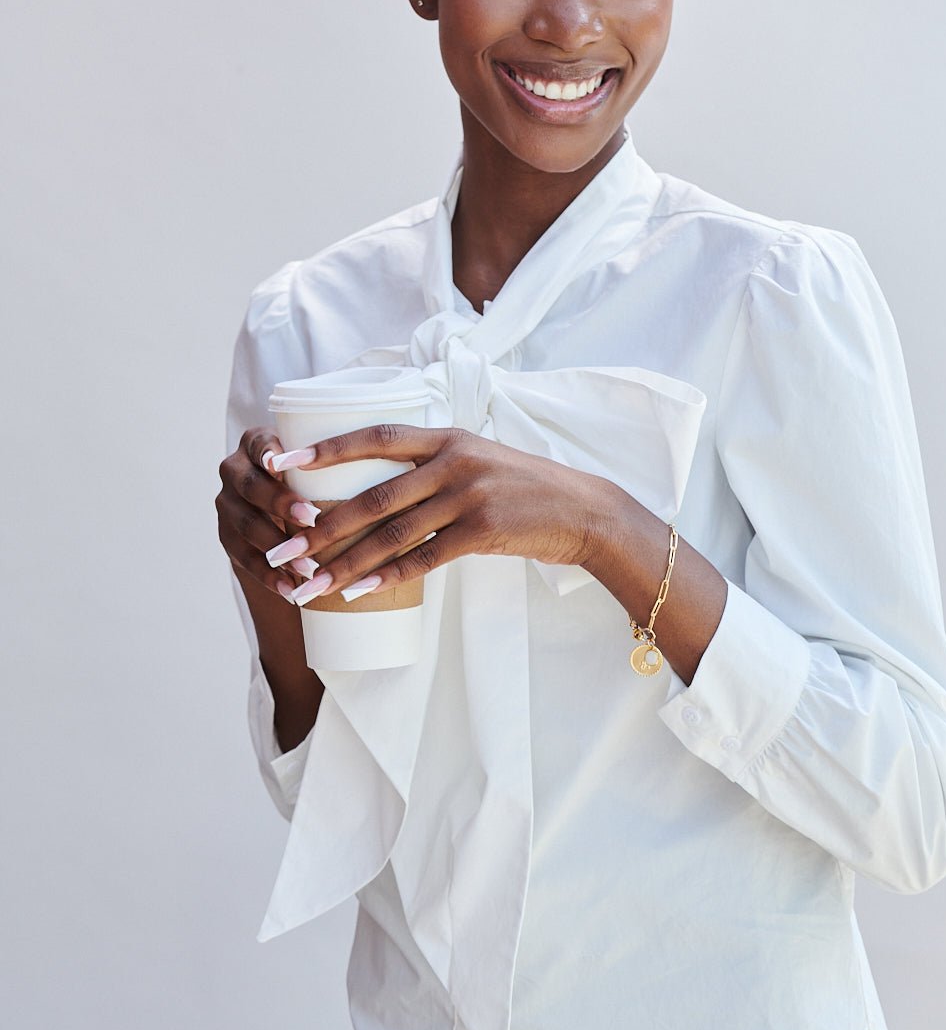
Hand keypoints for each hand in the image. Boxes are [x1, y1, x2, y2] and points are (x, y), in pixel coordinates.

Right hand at [216, 426, 328, 598]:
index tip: (280, 464)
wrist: (280, 513)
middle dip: (279, 503)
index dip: (266, 453)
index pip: (257, 444)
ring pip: (246, 525)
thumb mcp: (318, 463)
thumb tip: (382, 457)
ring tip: (309, 566)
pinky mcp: (227, 536)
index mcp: (255, 444)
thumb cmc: (314, 479)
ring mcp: (227, 505)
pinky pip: (243, 558)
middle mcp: (234, 470)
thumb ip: (331, 461)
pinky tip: (290, 589)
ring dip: (278, 547)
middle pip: (250, 486)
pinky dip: (268, 574)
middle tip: (312, 518)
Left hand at [262, 423, 619, 604]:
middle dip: (319, 526)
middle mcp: (453, 460)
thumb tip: (374, 488)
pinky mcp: (483, 530)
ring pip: (391, 533)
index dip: (326, 448)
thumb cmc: (522, 488)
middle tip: (279, 549)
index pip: (375, 436)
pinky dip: (387, 578)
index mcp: (446, 437)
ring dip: (344, 562)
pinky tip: (356, 593)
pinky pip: (424, 558)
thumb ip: (431, 467)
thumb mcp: (477, 460)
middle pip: (372, 495)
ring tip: (307, 585)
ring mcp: (468, 494)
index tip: (281, 462)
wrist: (582, 510)